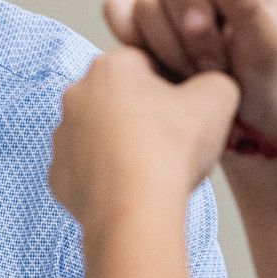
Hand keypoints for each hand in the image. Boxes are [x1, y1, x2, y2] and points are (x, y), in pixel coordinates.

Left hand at [50, 48, 240, 230]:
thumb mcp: (218, 98)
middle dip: (144, 114)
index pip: (148, 63)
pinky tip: (131, 187)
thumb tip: (211, 86)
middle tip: (172, 140)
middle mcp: (76, 95)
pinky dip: (107, 176)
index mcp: (110, 66)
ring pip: (100, 133)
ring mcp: (62, 137)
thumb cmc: (170, 153)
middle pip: (120, 98)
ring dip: (123, 144)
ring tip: (153, 167)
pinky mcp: (58, 175)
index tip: (187, 111)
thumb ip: (215, 80)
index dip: (173, 87)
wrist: (137, 213)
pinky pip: (87, 169)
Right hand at [103, 0, 276, 142]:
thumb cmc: (269, 81)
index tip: (212, 33)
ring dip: (171, 50)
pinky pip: (120, 16)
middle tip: (216, 65)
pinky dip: (139, 47)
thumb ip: (247, 7)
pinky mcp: (146, 20)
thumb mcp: (269, 47)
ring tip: (200, 71)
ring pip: (145, 6)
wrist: (251, 121)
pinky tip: (167, 67)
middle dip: (191, 36)